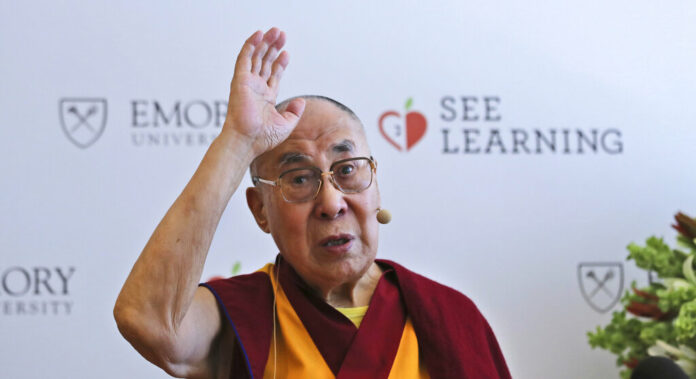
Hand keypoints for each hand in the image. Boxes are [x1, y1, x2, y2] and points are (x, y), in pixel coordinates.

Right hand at [223, 28, 305, 156]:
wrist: (248, 141)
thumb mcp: (286, 124)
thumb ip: (294, 112)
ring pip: (256, 57)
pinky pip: (244, 58)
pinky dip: (250, 45)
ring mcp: (247, 83)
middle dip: (273, 48)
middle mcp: (256, 88)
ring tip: (275, 31)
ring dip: (265, 43)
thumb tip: (301, 101)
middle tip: (281, 35)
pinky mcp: (240, 80)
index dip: (279, 63)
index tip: (286, 53)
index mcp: (266, 97)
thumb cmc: (263, 138)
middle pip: (265, 62)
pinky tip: (259, 35)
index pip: (273, 75)